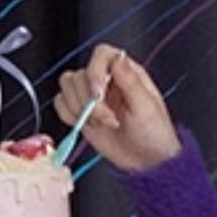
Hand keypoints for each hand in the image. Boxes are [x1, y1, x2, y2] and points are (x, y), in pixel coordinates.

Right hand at [54, 44, 181, 171]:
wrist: (147, 161)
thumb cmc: (154, 134)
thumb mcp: (146, 108)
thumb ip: (130, 82)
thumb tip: (118, 58)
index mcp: (125, 72)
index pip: (101, 54)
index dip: (95, 71)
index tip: (98, 95)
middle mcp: (106, 80)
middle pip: (79, 74)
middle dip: (89, 101)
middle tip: (108, 119)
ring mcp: (91, 96)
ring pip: (67, 86)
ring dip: (79, 108)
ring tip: (101, 124)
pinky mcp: (81, 112)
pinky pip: (61, 104)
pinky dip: (69, 115)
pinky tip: (88, 125)